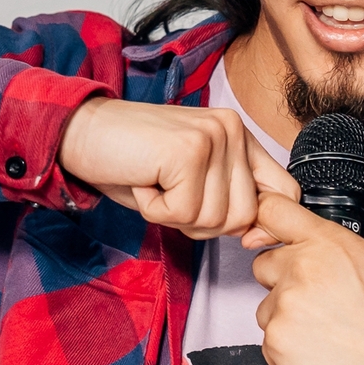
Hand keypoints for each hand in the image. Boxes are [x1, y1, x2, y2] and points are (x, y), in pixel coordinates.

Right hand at [58, 97, 299, 238]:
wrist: (79, 132)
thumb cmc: (130, 162)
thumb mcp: (188, 182)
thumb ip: (227, 199)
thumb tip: (259, 235)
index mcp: (238, 134)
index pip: (284, 190)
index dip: (263, 223)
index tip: (240, 236)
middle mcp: (232, 129)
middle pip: (245, 216)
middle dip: (202, 222)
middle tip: (168, 194)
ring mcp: (213, 137)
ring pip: (216, 219)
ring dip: (176, 216)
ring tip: (153, 183)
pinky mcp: (188, 151)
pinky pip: (184, 213)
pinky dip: (156, 210)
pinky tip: (142, 181)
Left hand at [244, 192, 363, 364]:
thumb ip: (330, 254)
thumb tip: (305, 253)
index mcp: (331, 243)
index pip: (273, 211)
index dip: (265, 225)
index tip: (261, 235)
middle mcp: (304, 266)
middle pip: (263, 265)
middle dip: (281, 284)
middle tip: (316, 307)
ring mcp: (286, 303)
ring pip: (266, 309)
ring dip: (286, 322)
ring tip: (325, 337)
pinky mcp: (276, 338)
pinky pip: (269, 343)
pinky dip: (287, 353)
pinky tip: (319, 357)